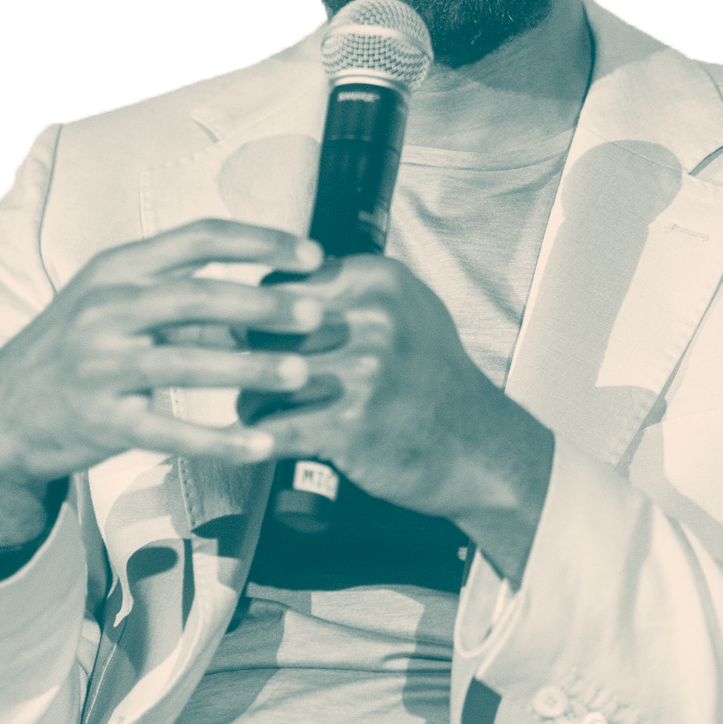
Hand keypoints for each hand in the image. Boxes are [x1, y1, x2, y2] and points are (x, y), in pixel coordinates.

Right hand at [0, 220, 326, 544]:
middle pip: (196, 296)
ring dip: (251, 367)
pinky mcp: (102, 421)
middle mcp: (105, 309)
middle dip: (262, 302)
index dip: (259, 241)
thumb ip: (178, 292)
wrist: (6, 412)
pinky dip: (220, 440)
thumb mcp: (114, 301)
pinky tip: (262, 444)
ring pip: (187, 363)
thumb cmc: (78, 348)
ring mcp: (100, 366)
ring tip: (302, 373)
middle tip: (317, 312)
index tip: (311, 254)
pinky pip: (171, 432)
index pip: (196, 238)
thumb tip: (266, 287)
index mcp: (116, 269)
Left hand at [245, 254, 555, 582]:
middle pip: (265, 330)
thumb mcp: (407, 307)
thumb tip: (281, 277)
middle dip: (247, 356)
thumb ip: (350, 286)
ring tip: (258, 407)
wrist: (476, 446)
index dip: (258, 313)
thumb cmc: (434, 377)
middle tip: (245, 373)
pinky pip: (274, 427)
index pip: (279, 284)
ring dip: (251, 399)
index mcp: (377, 281)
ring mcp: (360, 374)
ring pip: (261, 379)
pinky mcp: (349, 426)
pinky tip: (263, 437)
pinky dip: (259, 435)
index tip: (253, 331)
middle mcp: (370, 321)